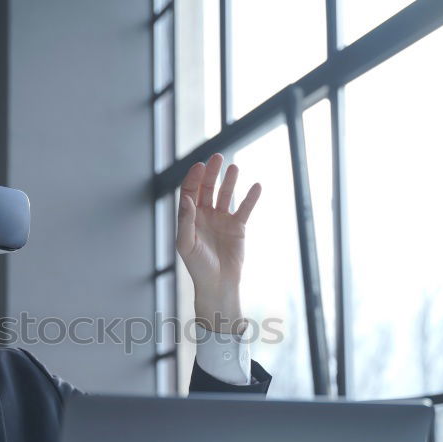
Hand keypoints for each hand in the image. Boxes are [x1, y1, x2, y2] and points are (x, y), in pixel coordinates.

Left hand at [176, 153, 260, 332]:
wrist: (218, 284)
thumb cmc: (198, 267)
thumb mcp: (187, 244)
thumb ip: (186, 220)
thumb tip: (187, 198)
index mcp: (190, 218)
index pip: (190, 192)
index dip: (194, 178)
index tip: (200, 166)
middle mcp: (205, 215)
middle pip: (207, 188)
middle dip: (211, 173)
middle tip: (217, 157)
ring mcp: (222, 220)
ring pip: (226, 195)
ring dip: (229, 181)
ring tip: (234, 167)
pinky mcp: (238, 227)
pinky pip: (245, 209)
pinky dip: (251, 198)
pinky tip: (256, 185)